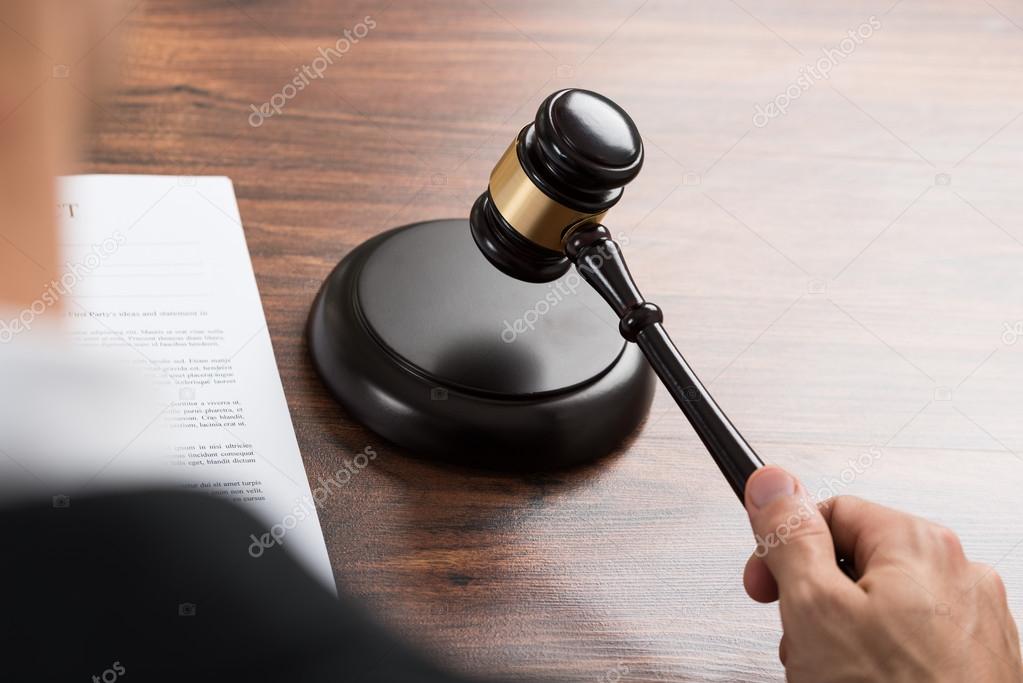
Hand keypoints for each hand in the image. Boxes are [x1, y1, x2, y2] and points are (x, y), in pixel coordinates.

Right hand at [743, 466, 1022, 681]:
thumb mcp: (813, 609)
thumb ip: (788, 536)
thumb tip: (771, 482)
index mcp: (918, 543)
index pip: (828, 512)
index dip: (784, 550)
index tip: (764, 585)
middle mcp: (957, 574)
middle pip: (855, 562)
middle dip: (814, 603)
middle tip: (802, 644)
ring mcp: (974, 623)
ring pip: (882, 609)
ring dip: (843, 638)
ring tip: (834, 679)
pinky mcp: (979, 666)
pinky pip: (913, 645)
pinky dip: (880, 664)